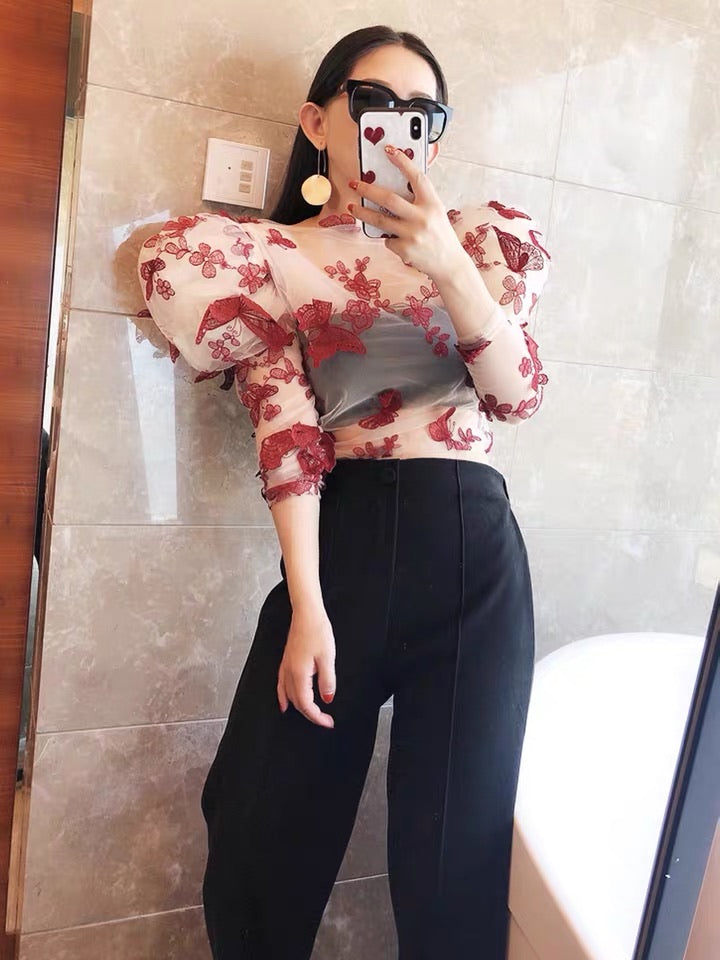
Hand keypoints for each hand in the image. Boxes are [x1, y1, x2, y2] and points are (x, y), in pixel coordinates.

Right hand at [277, 606, 335, 727]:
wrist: (306, 613)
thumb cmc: (317, 631)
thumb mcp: (327, 657)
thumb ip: (327, 680)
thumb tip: (327, 699)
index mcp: (299, 674)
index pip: (306, 704)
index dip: (317, 716)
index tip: (328, 722)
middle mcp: (289, 673)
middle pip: (297, 702)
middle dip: (310, 714)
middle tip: (325, 720)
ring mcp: (285, 667)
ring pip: (288, 695)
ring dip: (299, 708)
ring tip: (310, 716)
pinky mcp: (286, 662)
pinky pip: (281, 686)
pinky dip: (283, 697)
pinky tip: (284, 703)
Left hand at [348, 144, 465, 282]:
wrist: (448, 264)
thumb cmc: (441, 236)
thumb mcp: (436, 212)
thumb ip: (420, 200)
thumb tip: (395, 185)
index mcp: (433, 204)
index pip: (416, 177)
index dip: (402, 162)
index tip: (389, 150)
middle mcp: (422, 217)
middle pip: (389, 199)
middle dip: (368, 189)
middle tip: (355, 184)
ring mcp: (412, 234)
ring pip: (379, 220)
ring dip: (362, 212)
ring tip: (351, 207)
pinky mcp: (404, 249)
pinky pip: (387, 240)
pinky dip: (388, 238)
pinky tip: (396, 240)